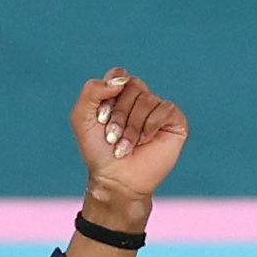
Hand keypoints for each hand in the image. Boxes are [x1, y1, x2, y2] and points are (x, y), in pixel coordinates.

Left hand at [73, 68, 188, 207]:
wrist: (115, 180)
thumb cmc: (99, 151)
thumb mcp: (82, 118)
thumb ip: (91, 90)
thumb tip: (120, 79)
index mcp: (121, 94)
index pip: (118, 75)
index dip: (108, 94)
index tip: (101, 119)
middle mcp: (141, 98)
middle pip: (132, 85)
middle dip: (119, 114)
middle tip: (112, 137)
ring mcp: (158, 108)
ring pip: (147, 99)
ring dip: (132, 126)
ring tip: (125, 147)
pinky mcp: (175, 121)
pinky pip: (165, 109)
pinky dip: (150, 126)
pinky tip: (145, 142)